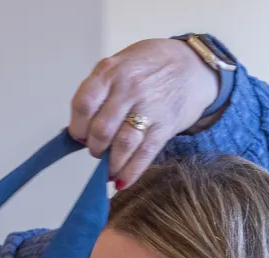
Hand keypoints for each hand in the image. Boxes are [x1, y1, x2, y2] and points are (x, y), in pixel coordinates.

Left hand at [68, 38, 218, 187]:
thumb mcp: (119, 65)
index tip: (79, 135)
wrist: (194, 66)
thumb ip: (98, 92)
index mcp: (111, 72)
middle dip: (94, 148)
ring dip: (110, 163)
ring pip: (121, 145)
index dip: (77, 127)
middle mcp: (129, 88)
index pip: (83, 105)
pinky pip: (143, 155)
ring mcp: (149, 107)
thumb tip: (74, 131)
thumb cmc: (149, 68)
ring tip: (109, 167)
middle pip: (101, 130)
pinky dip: (129, 173)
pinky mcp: (165, 126)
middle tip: (97, 149)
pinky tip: (121, 181)